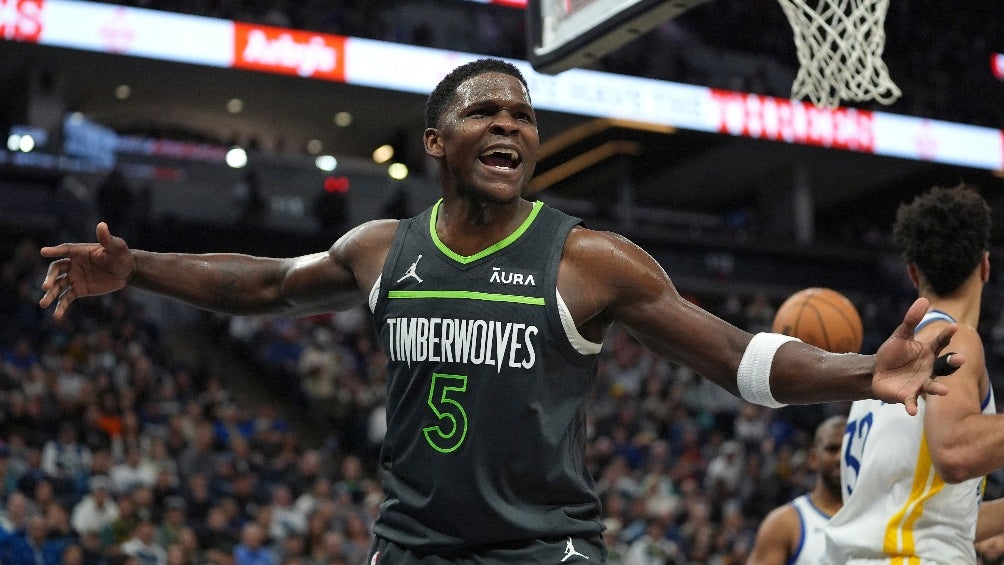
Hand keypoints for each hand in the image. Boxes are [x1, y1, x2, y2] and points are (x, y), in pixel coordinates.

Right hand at [38, 223, 134, 318]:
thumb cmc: (121, 256)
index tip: (43, 252)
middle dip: (50, 278)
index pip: (64, 250)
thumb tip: (102, 225)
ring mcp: (74, 278)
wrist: (127, 271)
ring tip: (42, 304)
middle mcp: (72, 264)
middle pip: (56, 270)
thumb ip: (107, 239)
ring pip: (58, 286)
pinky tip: (56, 317)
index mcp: (79, 251)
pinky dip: (61, 307)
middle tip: (46, 286)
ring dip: (50, 294)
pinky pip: (67, 298)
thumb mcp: (116, 247)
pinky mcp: (79, 290)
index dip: (54, 251)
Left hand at [872, 297, 960, 414]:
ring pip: (932, 386)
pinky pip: (911, 402)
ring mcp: (919, 383)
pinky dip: (912, 407)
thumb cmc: (892, 354)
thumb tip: (924, 299)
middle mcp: (928, 369)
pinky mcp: (907, 396)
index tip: (954, 327)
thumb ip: (911, 320)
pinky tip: (912, 411)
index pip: (940, 343)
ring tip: (944, 390)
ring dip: (938, 389)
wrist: (876, 373)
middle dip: (953, 364)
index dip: (947, 335)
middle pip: (943, 367)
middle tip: (962, 360)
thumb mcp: (899, 335)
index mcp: (927, 353)